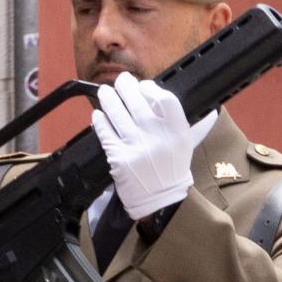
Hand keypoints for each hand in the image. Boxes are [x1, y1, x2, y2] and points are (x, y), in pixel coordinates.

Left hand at [90, 73, 217, 217]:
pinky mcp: (119, 157)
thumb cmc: (171, 167)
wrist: (160, 199)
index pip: (164, 98)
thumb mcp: (182, 142)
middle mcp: (158, 136)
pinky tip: (99, 115)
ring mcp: (136, 146)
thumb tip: (150, 91)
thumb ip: (172, 118)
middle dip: (125, 85)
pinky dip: (100, 119)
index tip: (144, 87)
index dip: (150, 88)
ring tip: (105, 93)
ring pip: (116, 110)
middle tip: (121, 82)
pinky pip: (104, 130)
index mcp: (178, 132)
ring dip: (108, 97)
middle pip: (136, 99)